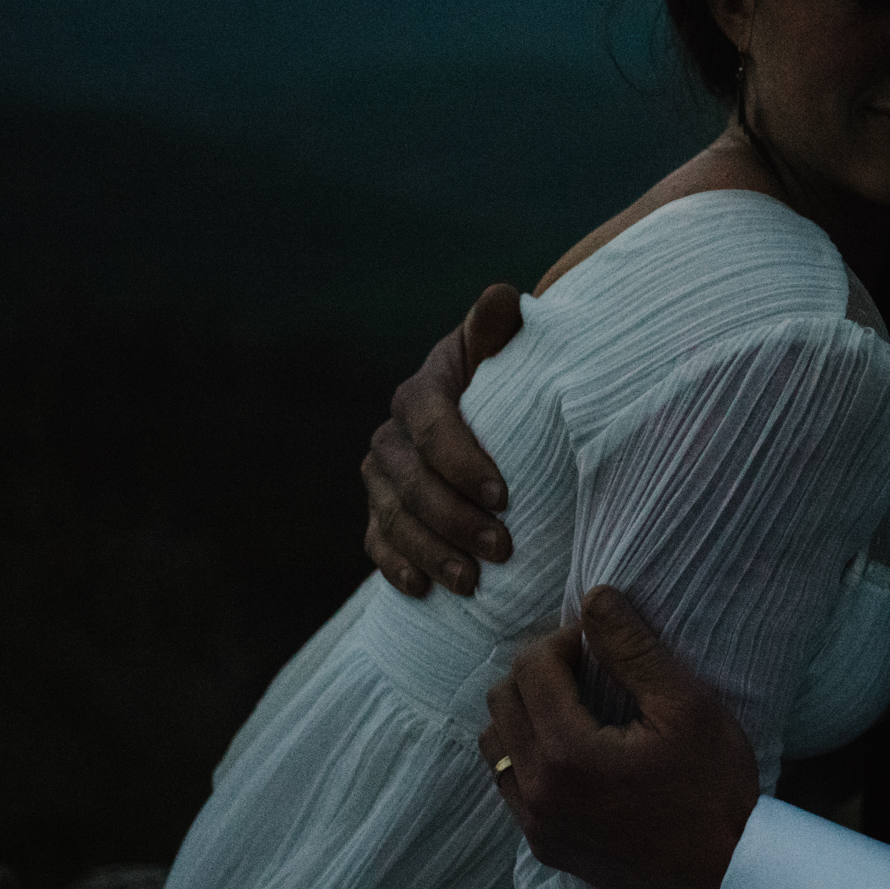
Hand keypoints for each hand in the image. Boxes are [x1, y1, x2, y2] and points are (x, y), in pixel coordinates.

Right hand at [362, 283, 522, 595]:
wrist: (494, 419)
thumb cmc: (512, 386)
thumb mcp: (510, 355)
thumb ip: (500, 331)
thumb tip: (499, 297)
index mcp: (422, 392)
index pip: (431, 426)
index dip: (463, 462)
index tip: (505, 495)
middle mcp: (392, 434)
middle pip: (412, 482)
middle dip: (455, 519)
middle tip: (502, 550)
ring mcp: (380, 477)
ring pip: (393, 518)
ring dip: (430, 553)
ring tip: (472, 584)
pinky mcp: (379, 512)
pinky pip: (377, 544)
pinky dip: (398, 568)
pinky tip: (422, 591)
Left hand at [478, 586, 760, 888]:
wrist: (727, 873)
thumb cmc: (716, 787)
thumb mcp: (687, 706)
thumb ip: (634, 648)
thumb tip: (595, 597)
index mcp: (568, 754)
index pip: (531, 667)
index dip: (563, 640)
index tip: (600, 645)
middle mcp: (538, 792)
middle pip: (503, 699)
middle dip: (540, 671)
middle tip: (589, 670)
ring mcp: (537, 825)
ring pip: (495, 742)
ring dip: (527, 712)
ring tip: (578, 709)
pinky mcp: (546, 847)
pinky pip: (509, 784)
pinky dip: (529, 754)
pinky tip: (576, 752)